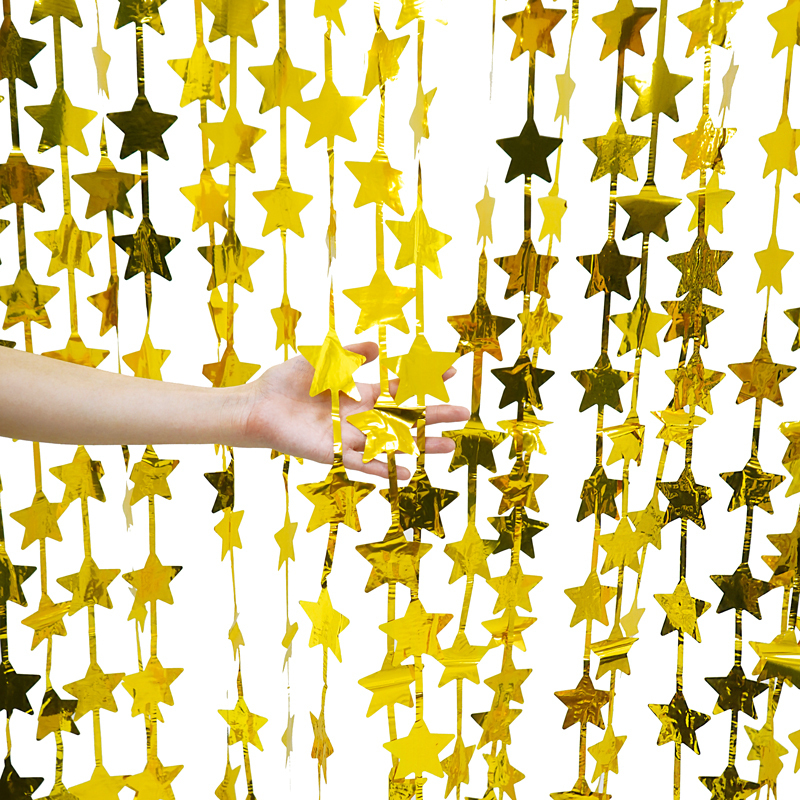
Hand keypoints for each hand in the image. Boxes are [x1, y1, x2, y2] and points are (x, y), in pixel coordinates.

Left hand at [240, 342, 469, 478]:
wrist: (257, 406)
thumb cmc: (286, 383)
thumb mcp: (322, 360)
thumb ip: (349, 354)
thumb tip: (377, 346)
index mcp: (359, 394)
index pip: (400, 387)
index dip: (424, 380)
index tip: (451, 372)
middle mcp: (360, 416)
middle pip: (405, 416)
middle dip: (434, 415)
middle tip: (464, 414)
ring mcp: (349, 435)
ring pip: (393, 441)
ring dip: (421, 445)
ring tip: (450, 446)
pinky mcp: (333, 451)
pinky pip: (363, 462)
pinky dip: (384, 467)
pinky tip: (408, 472)